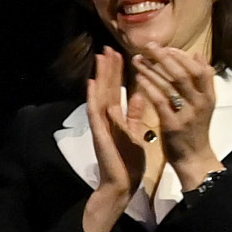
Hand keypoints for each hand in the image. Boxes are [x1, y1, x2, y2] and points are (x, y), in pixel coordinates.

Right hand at [83, 48, 146, 201]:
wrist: (121, 183)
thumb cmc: (128, 162)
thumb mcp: (135, 132)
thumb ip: (135, 114)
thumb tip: (139, 95)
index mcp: (116, 118)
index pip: (116, 90)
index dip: (118, 73)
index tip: (120, 54)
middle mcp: (106, 119)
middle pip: (107, 89)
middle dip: (108, 69)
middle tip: (108, 48)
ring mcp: (101, 125)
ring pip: (99, 96)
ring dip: (99, 77)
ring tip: (100, 59)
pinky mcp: (99, 134)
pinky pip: (96, 113)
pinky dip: (93, 98)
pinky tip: (93, 85)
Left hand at [132, 42, 220, 180]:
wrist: (194, 160)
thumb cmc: (195, 131)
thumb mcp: (203, 105)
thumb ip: (201, 83)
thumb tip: (199, 55)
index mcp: (209, 97)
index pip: (201, 70)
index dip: (183, 57)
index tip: (167, 47)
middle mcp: (201, 103)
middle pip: (185, 73)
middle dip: (166, 57)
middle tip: (149, 45)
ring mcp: (188, 114)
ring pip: (171, 85)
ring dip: (152, 69)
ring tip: (137, 58)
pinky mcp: (173, 125)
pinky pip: (160, 101)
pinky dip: (149, 87)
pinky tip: (139, 78)